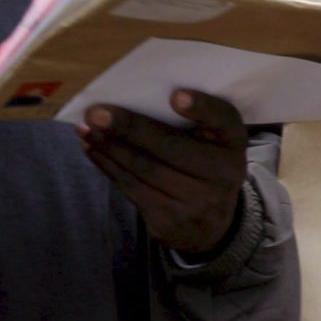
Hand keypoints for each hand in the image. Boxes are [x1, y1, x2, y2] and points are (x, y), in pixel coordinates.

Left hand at [80, 90, 251, 255]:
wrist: (211, 225)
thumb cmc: (204, 164)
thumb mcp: (213, 141)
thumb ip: (190, 120)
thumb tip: (131, 99)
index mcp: (233, 143)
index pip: (224, 120)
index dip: (201, 108)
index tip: (176, 96)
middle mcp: (223, 174)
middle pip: (170, 147)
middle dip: (129, 128)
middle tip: (96, 112)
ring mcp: (197, 202)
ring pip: (144, 169)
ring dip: (109, 146)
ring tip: (87, 128)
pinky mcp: (169, 221)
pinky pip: (131, 188)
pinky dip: (108, 166)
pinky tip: (93, 149)